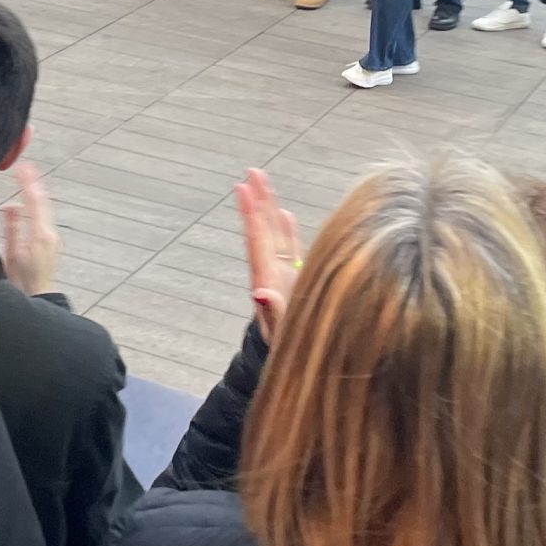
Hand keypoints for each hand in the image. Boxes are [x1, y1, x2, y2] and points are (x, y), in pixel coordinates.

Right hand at [0, 163, 61, 296]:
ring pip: (45, 208)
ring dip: (36, 192)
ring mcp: (52, 237)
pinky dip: (37, 204)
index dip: (27, 184)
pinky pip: (44, 217)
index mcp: (39, 235)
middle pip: (43, 202)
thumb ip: (11, 228)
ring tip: (27, 176)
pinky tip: (30, 198)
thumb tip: (10, 206)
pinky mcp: (51, 240)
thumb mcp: (12, 254)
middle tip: (25, 166)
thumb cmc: (22, 281)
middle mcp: (50, 233)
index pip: (34, 203)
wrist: (37, 298)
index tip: (21, 168)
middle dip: (33, 183)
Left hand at [237, 169, 302, 342]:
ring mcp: (285, 277)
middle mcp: (274, 276)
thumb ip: (272, 314)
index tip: (242, 186)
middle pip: (263, 232)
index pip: (257, 242)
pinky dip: (288, 230)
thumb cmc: (293, 358)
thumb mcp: (283, 337)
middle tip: (252, 170)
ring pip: (276, 236)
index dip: (250, 215)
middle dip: (258, 201)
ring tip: (263, 182)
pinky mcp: (298, 282)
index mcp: (269, 283)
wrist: (303, 374)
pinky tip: (286, 214)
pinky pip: (292, 249)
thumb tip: (259, 292)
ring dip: (269, 209)